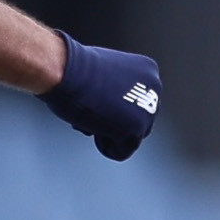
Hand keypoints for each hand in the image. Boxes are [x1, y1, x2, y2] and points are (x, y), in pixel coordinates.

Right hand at [41, 33, 162, 161]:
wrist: (65, 70)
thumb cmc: (74, 68)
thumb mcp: (106, 72)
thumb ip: (119, 89)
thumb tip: (115, 108)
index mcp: (148, 70)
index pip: (138, 102)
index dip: (113, 105)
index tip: (97, 96)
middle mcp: (154, 88)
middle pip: (137, 120)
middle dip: (114, 120)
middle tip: (93, 108)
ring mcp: (147, 110)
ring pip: (131, 137)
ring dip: (108, 131)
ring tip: (91, 114)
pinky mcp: (136, 128)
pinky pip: (121, 152)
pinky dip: (104, 146)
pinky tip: (92, 125)